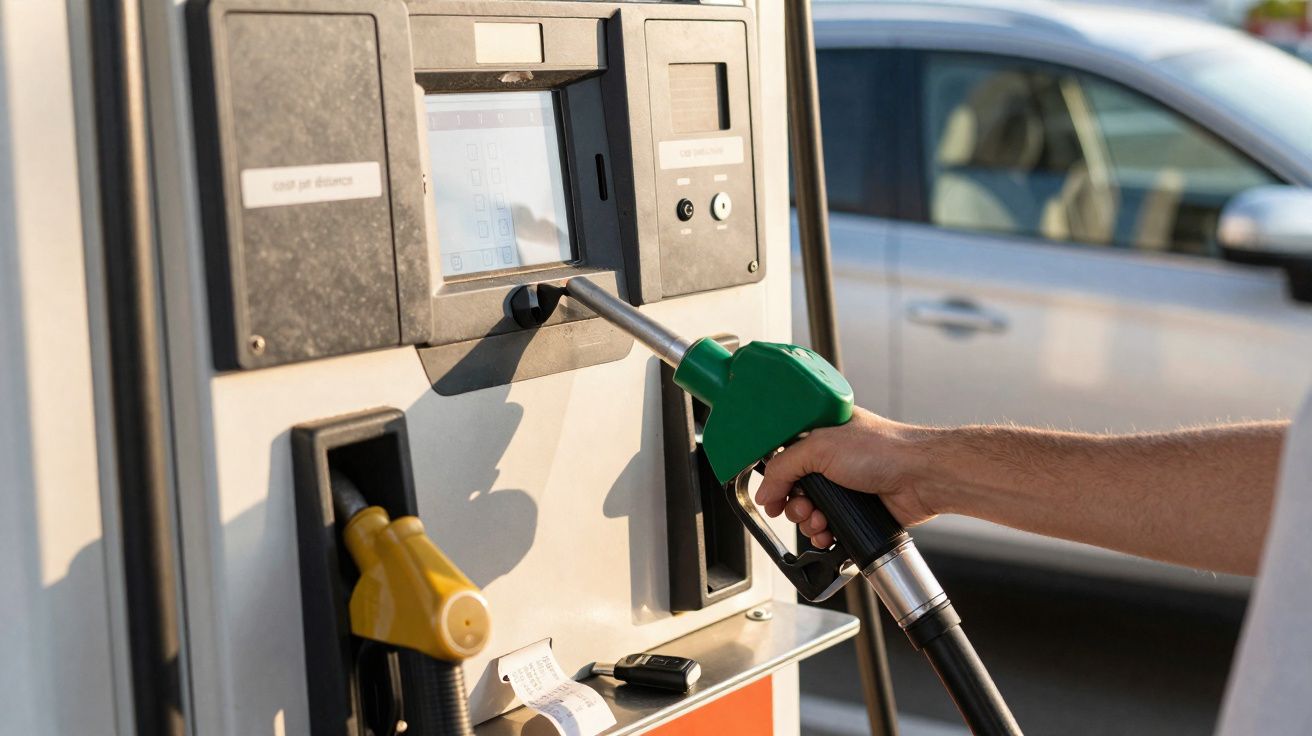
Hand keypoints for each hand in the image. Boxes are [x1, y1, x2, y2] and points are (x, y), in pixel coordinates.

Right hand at [754, 408, 938, 547]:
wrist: (921, 478)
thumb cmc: (885, 450)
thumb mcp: (820, 447)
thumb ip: (784, 467)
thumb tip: (765, 492)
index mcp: (824, 434)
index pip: (785, 457)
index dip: (775, 478)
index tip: (771, 495)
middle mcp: (834, 460)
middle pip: (795, 490)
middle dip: (793, 505)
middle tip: (801, 507)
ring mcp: (846, 487)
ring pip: (811, 512)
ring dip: (809, 522)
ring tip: (819, 521)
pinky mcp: (858, 511)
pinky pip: (830, 528)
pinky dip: (825, 535)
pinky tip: (828, 533)